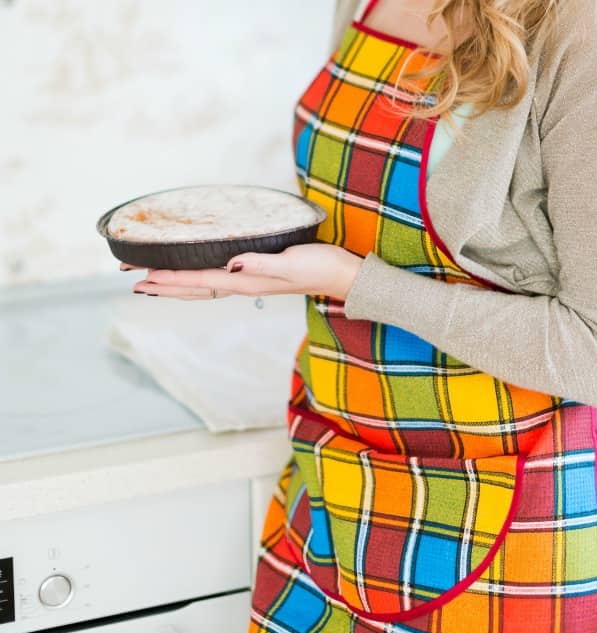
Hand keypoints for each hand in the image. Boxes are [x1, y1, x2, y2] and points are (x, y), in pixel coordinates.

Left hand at [123, 243, 363, 300]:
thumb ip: (261, 264)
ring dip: (176, 285)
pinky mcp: (258, 275)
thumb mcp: (292, 262)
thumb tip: (231, 264)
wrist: (344, 276)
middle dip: (163, 285)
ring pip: (203, 286)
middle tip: (133, 280)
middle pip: (194, 288)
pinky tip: (194, 274)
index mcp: (248, 281)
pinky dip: (197, 280)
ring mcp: (251, 282)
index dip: (170, 278)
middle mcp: (245, 284)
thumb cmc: (321, 266)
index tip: (142, 276)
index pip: (199, 279)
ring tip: (152, 282)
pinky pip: (217, 280)